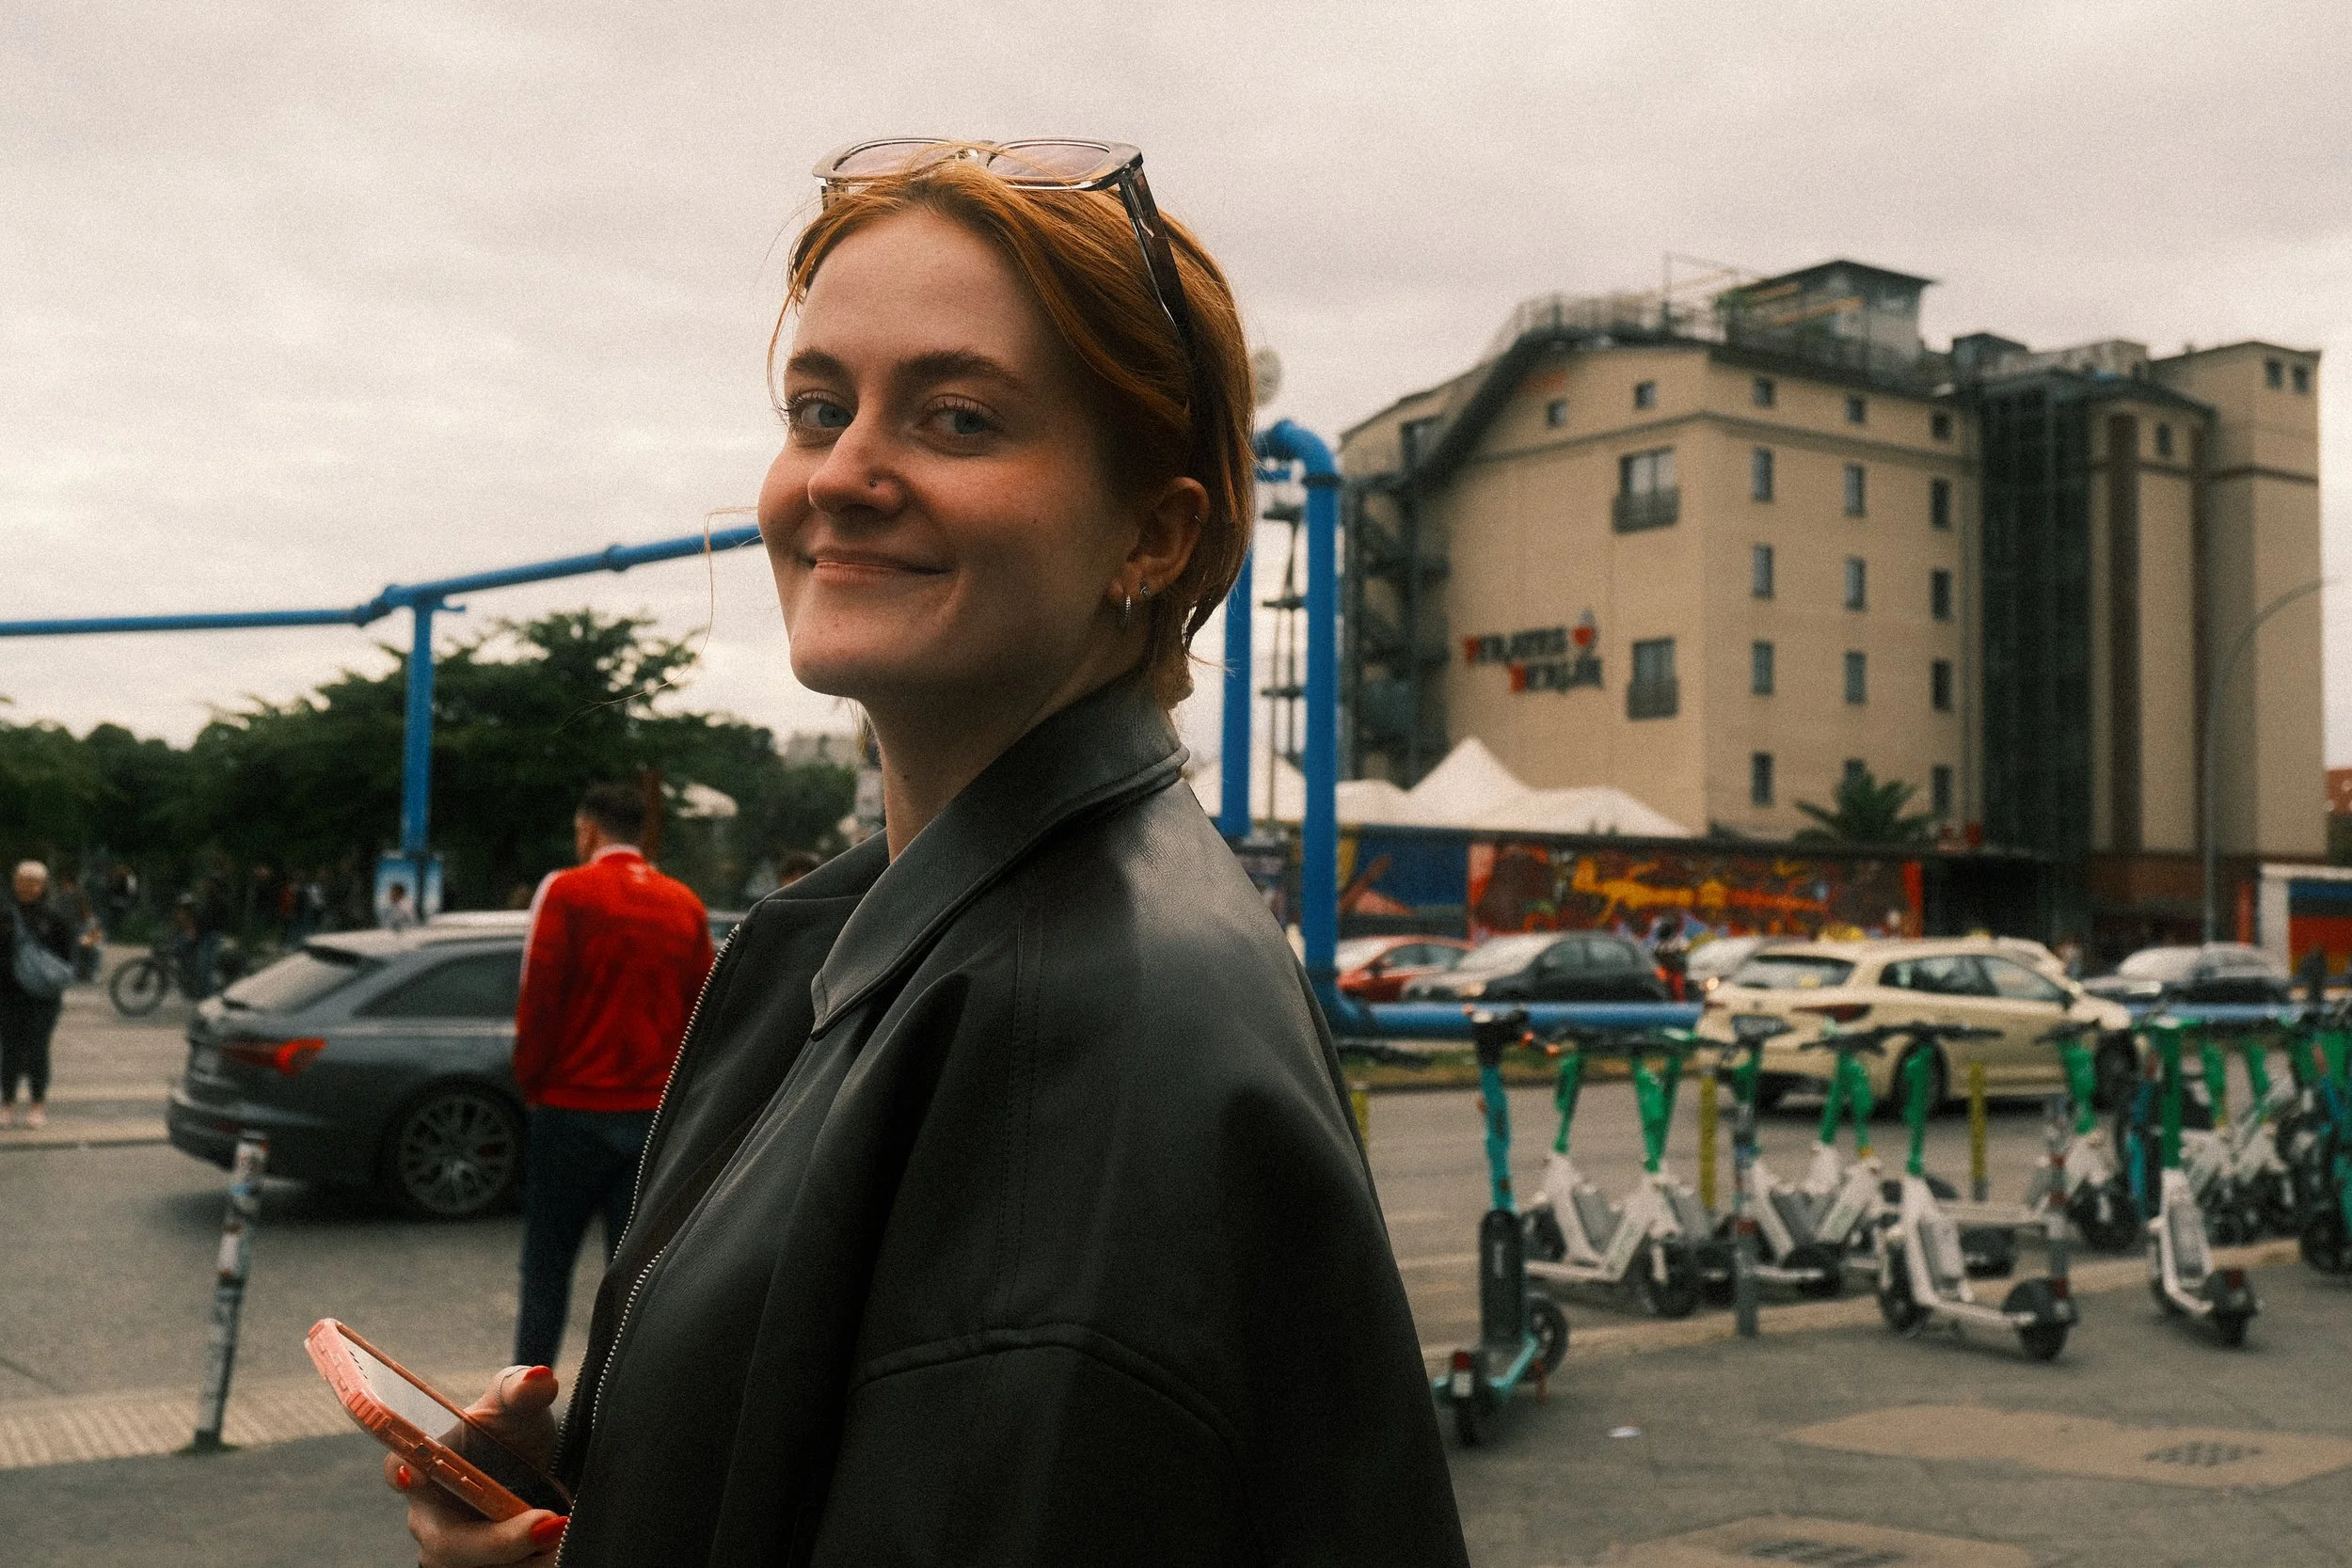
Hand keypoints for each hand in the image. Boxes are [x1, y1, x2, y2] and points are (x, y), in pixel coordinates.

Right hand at [385, 1364, 567, 1566]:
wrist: (537, 1467)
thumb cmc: (513, 1429)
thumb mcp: (521, 1405)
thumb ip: (524, 1390)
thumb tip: (537, 1379)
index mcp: (424, 1463)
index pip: (399, 1468)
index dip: (402, 1472)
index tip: (412, 1473)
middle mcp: (430, 1514)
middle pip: (446, 1543)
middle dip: (495, 1541)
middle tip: (548, 1523)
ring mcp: (451, 1549)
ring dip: (520, 1558)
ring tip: (564, 1537)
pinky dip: (530, 1565)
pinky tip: (559, 1552)